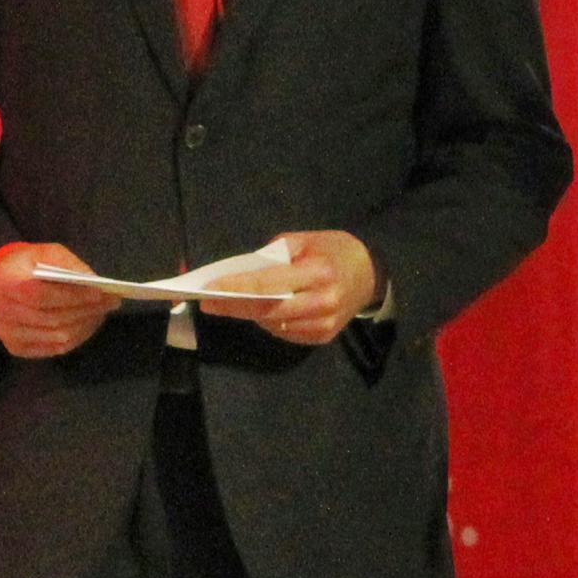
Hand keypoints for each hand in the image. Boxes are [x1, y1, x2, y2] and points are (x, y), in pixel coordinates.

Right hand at [0, 242, 109, 359]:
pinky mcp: (16, 347)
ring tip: (103, 312)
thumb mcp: (45, 253)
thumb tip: (94, 284)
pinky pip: (54, 348)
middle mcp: (0, 311)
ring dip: (85, 325)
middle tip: (111, 302)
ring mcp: (7, 334)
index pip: (39, 294)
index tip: (99, 293)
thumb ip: (68, 265)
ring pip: (55, 337)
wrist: (0, 283)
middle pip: (50, 318)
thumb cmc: (27, 265)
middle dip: (85, 310)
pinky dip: (77, 337)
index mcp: (3, 282)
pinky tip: (89, 323)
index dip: (71, 296)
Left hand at [192, 229, 384, 348]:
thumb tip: (241, 273)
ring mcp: (324, 324)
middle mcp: (323, 302)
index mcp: (319, 272)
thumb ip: (274, 255)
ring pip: (274, 324)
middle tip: (207, 302)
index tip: (210, 287)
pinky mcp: (323, 337)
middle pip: (267, 310)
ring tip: (227, 304)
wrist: (370, 274)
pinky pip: (285, 332)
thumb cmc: (334, 250)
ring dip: (249, 314)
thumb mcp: (306, 239)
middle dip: (234, 306)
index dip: (237, 288)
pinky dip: (267, 321)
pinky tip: (258, 310)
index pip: (269, 284)